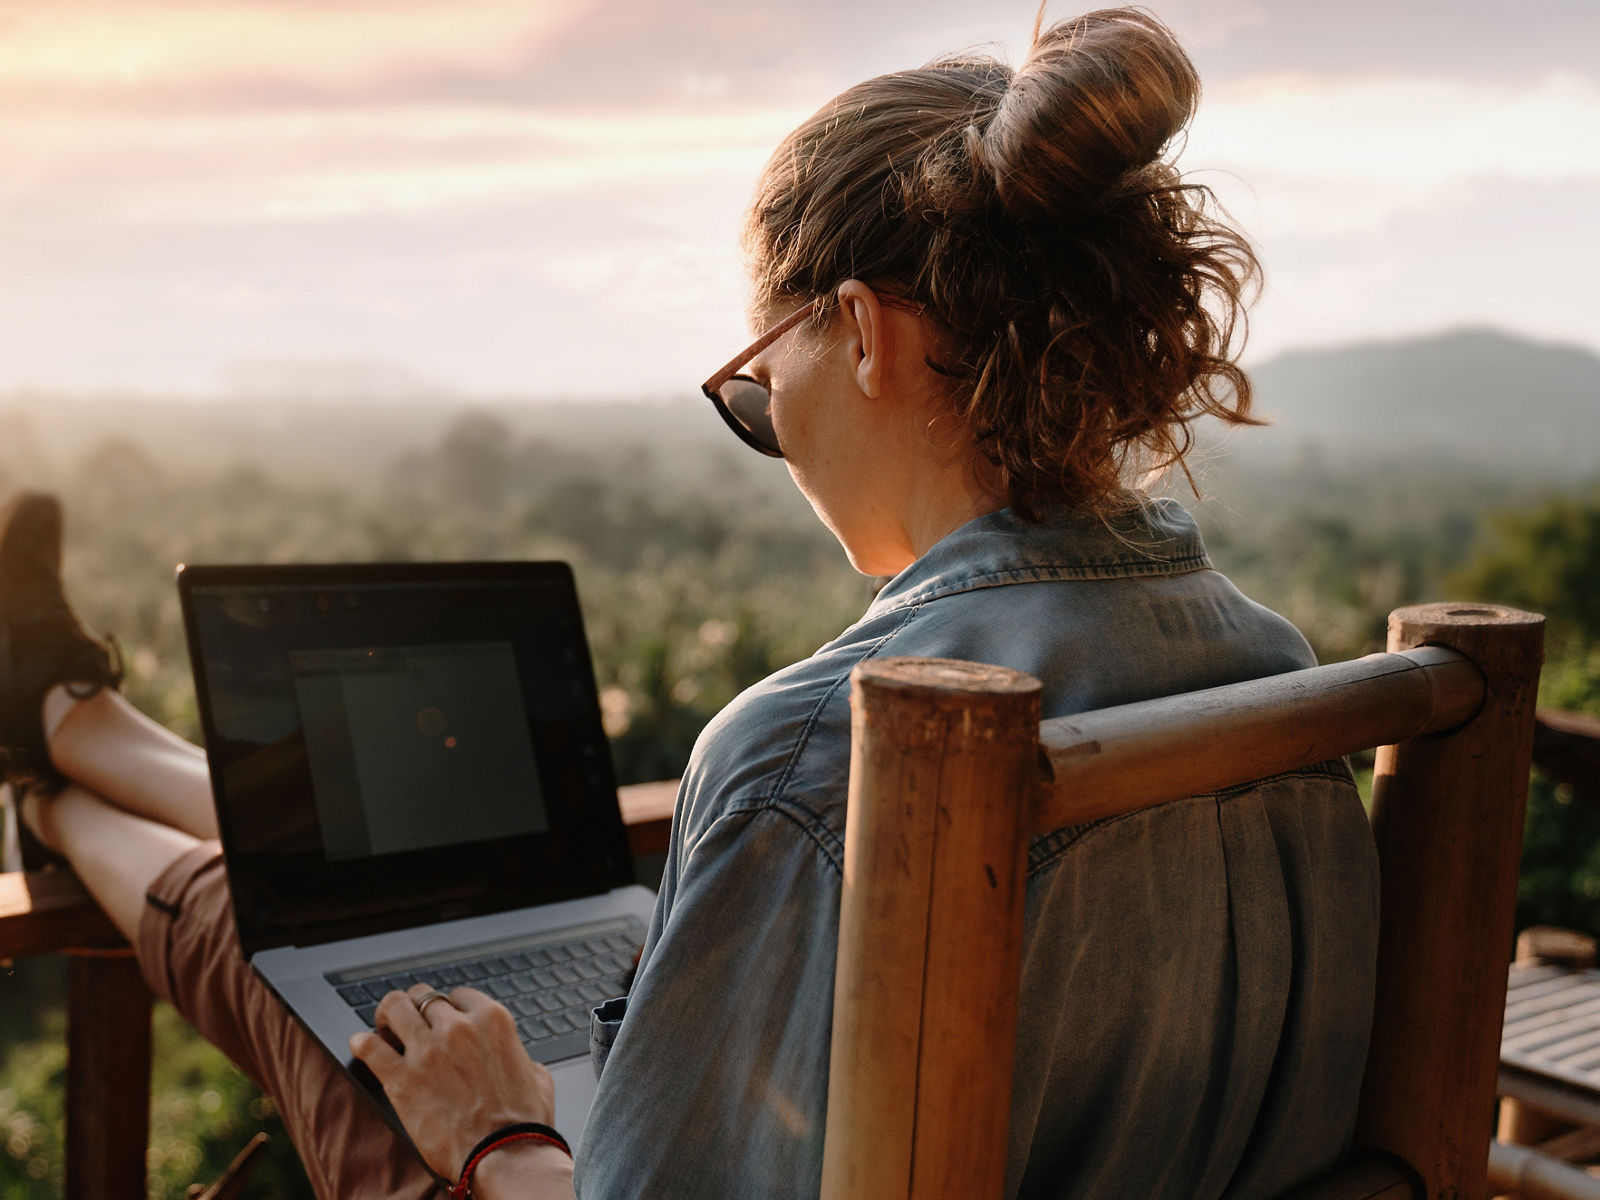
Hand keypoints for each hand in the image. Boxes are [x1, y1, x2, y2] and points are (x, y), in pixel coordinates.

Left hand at [350, 983, 556, 1180]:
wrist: (504, 1154)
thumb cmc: (523, 1122)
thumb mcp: (537, 1075)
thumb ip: (520, 1056)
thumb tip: (516, 1060)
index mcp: (492, 1021)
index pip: (459, 995)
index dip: (449, 1007)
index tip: (443, 1020)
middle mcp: (458, 1027)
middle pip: (424, 996)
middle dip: (416, 1006)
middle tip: (411, 1021)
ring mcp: (427, 1050)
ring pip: (394, 1007)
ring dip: (388, 1015)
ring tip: (385, 1027)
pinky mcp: (402, 1078)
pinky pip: (370, 1047)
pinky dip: (362, 1043)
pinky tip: (362, 1045)